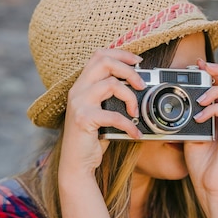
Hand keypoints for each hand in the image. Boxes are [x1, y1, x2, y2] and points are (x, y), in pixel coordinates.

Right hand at [59, 49, 145, 180]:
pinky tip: (135, 133)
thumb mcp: (100, 112)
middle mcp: (77, 90)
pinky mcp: (84, 119)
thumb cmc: (91, 139)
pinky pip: (114, 115)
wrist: (76, 164)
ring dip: (131, 97)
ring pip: (111, 84)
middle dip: (128, 70)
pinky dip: (129, 125)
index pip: (99, 55)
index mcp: (81, 85)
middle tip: (141, 84)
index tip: (138, 62)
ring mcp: (79, 104)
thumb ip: (110, 97)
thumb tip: (137, 86)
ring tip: (136, 112)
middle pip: (104, 61)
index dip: (121, 54)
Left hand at [184, 59, 217, 211]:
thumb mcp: (188, 135)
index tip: (196, 65)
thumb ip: (186, 119)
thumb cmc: (201, 164)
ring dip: (215, 90)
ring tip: (200, 99)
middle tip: (204, 67)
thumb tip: (173, 105)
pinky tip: (199, 117)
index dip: (214, 71)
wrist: (211, 187)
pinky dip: (212, 109)